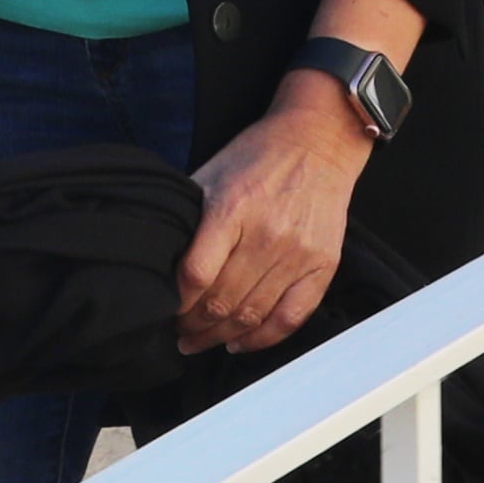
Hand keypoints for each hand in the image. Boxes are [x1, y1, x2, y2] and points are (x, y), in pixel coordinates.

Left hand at [179, 80, 367, 353]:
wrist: (319, 140)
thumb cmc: (259, 156)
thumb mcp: (212, 173)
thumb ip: (190, 217)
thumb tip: (160, 261)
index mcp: (233, 208)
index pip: (196, 274)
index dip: (175, 302)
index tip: (163, 310)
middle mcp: (267, 234)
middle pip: (221, 302)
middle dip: (192, 326)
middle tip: (178, 332)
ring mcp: (298, 253)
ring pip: (251, 316)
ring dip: (219, 337)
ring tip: (200, 341)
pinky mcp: (323, 266)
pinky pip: (290, 318)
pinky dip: (262, 339)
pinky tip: (240, 341)